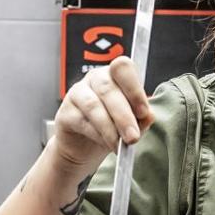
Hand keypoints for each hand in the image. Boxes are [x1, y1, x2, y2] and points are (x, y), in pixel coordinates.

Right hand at [52, 55, 152, 170]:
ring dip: (109, 128)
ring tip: (119, 145)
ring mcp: (77, 93)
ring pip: (93, 105)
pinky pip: (81, 121)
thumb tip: (149, 116)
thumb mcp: (131, 122)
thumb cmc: (111, 126)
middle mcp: (94, 78)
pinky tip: (105, 143)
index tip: (144, 113)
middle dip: (123, 116)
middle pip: (108, 88)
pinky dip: (96, 135)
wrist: (85, 146)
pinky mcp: (65, 112)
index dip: (134, 89)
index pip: (123, 68)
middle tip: (132, 137)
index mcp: (114, 74)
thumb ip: (141, 118)